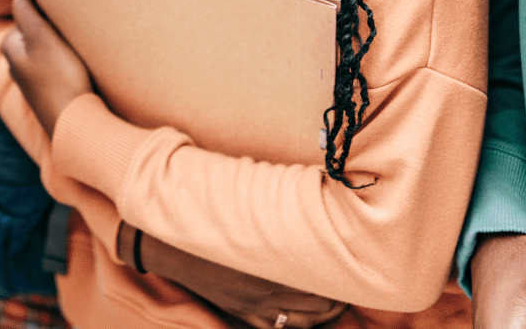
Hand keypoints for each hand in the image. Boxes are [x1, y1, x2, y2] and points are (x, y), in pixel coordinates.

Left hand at [2, 0, 93, 134]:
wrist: (75, 124)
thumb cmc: (59, 77)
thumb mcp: (41, 37)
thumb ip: (27, 12)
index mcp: (10, 48)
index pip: (26, 14)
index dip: (45, 12)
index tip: (61, 19)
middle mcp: (16, 66)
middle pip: (36, 34)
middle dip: (52, 31)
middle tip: (71, 36)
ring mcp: (32, 82)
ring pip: (47, 52)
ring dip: (61, 48)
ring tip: (76, 54)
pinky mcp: (48, 95)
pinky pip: (56, 70)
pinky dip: (66, 66)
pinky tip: (78, 72)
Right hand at [129, 225, 345, 328]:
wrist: (175, 244)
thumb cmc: (216, 219)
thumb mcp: (251, 214)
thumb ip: (283, 217)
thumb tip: (314, 209)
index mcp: (271, 263)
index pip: (321, 282)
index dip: (341, 281)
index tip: (350, 271)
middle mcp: (265, 291)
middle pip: (317, 307)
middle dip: (337, 300)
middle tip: (348, 288)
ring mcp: (252, 306)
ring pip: (301, 323)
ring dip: (321, 316)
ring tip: (333, 305)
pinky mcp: (241, 314)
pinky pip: (275, 328)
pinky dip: (296, 324)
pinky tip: (305, 316)